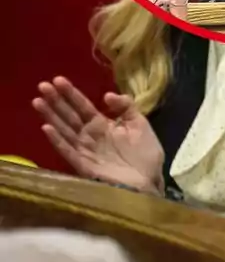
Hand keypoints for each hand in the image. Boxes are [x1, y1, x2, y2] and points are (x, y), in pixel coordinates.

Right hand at [32, 77, 163, 194]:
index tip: (58, 79)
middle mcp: (90, 135)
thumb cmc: (145, 154)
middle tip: (42, 86)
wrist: (149, 181)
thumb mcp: (140, 124)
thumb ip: (126, 107)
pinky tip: (47, 128)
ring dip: (50, 116)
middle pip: (69, 115)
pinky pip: (67, 150)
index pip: (83, 106)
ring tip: (38, 102)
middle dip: (55, 101)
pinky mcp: (83, 164)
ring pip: (64, 130)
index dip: (71, 93)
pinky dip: (57, 140)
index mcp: (103, 124)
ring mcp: (85, 149)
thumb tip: (106, 95)